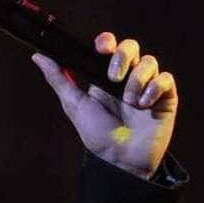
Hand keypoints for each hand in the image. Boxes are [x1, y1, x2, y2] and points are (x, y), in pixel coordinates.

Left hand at [32, 32, 177, 177]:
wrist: (120, 161)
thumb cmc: (98, 135)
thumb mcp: (75, 105)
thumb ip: (59, 79)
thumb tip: (37, 56)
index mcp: (106, 74)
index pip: (110, 45)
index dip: (107, 41)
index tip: (102, 47)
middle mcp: (128, 76)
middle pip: (132, 46)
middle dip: (123, 56)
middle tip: (114, 77)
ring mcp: (147, 86)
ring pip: (149, 61)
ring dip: (137, 79)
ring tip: (130, 102)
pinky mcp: (165, 98)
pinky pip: (166, 79)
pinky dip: (154, 88)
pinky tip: (144, 105)